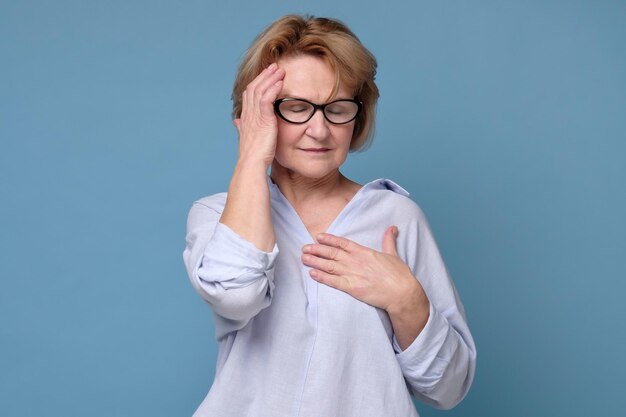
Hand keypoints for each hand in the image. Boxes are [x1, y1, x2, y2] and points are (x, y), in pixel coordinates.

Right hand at [234, 63, 285, 165]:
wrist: (252, 164)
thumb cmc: (252, 155)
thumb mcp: (246, 137)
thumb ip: (242, 128)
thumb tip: (237, 122)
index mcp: (246, 117)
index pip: (250, 94)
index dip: (258, 82)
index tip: (267, 75)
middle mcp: (248, 114)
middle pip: (254, 88)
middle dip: (264, 76)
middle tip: (274, 66)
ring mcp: (254, 116)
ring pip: (260, 90)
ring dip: (270, 78)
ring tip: (280, 70)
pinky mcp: (262, 120)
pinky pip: (266, 100)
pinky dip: (273, 89)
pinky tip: (280, 83)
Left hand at [301, 226, 428, 315]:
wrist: (402, 293)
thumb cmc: (399, 275)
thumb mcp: (393, 254)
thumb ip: (389, 240)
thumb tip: (392, 227)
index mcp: (364, 252)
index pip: (343, 243)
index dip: (329, 240)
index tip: (318, 237)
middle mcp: (356, 261)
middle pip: (332, 253)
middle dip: (317, 250)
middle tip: (304, 247)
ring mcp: (353, 274)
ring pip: (329, 266)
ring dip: (315, 261)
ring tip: (303, 258)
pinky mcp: (352, 288)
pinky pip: (333, 282)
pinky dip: (322, 277)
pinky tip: (312, 274)